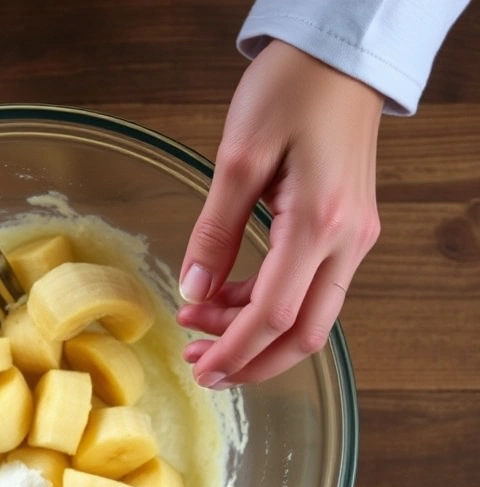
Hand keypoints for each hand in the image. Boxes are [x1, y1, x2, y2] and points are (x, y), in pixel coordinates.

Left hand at [176, 40, 383, 387]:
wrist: (338, 56)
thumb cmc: (292, 88)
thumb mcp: (237, 157)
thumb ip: (214, 231)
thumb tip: (193, 290)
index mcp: (320, 223)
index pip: (276, 316)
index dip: (236, 351)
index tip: (200, 369)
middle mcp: (347, 241)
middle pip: (305, 334)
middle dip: (251, 359)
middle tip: (201, 364)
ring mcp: (353, 238)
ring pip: (307, 315)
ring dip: (253, 331)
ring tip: (197, 324)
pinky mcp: (346, 231)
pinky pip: (307, 286)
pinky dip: (265, 302)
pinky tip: (223, 296)